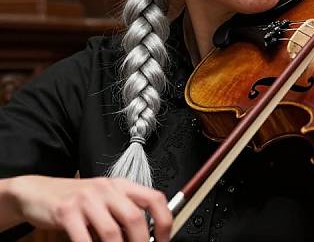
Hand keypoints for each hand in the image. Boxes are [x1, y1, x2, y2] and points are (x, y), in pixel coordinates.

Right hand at [9, 176, 172, 241]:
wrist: (40, 191)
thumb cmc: (77, 200)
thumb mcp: (105, 201)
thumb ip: (123, 215)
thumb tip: (147, 237)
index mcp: (122, 186)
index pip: (154, 198)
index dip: (165, 222)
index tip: (164, 241)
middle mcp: (108, 189)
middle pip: (135, 218)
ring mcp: (87, 199)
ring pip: (111, 232)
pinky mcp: (66, 211)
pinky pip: (83, 239)